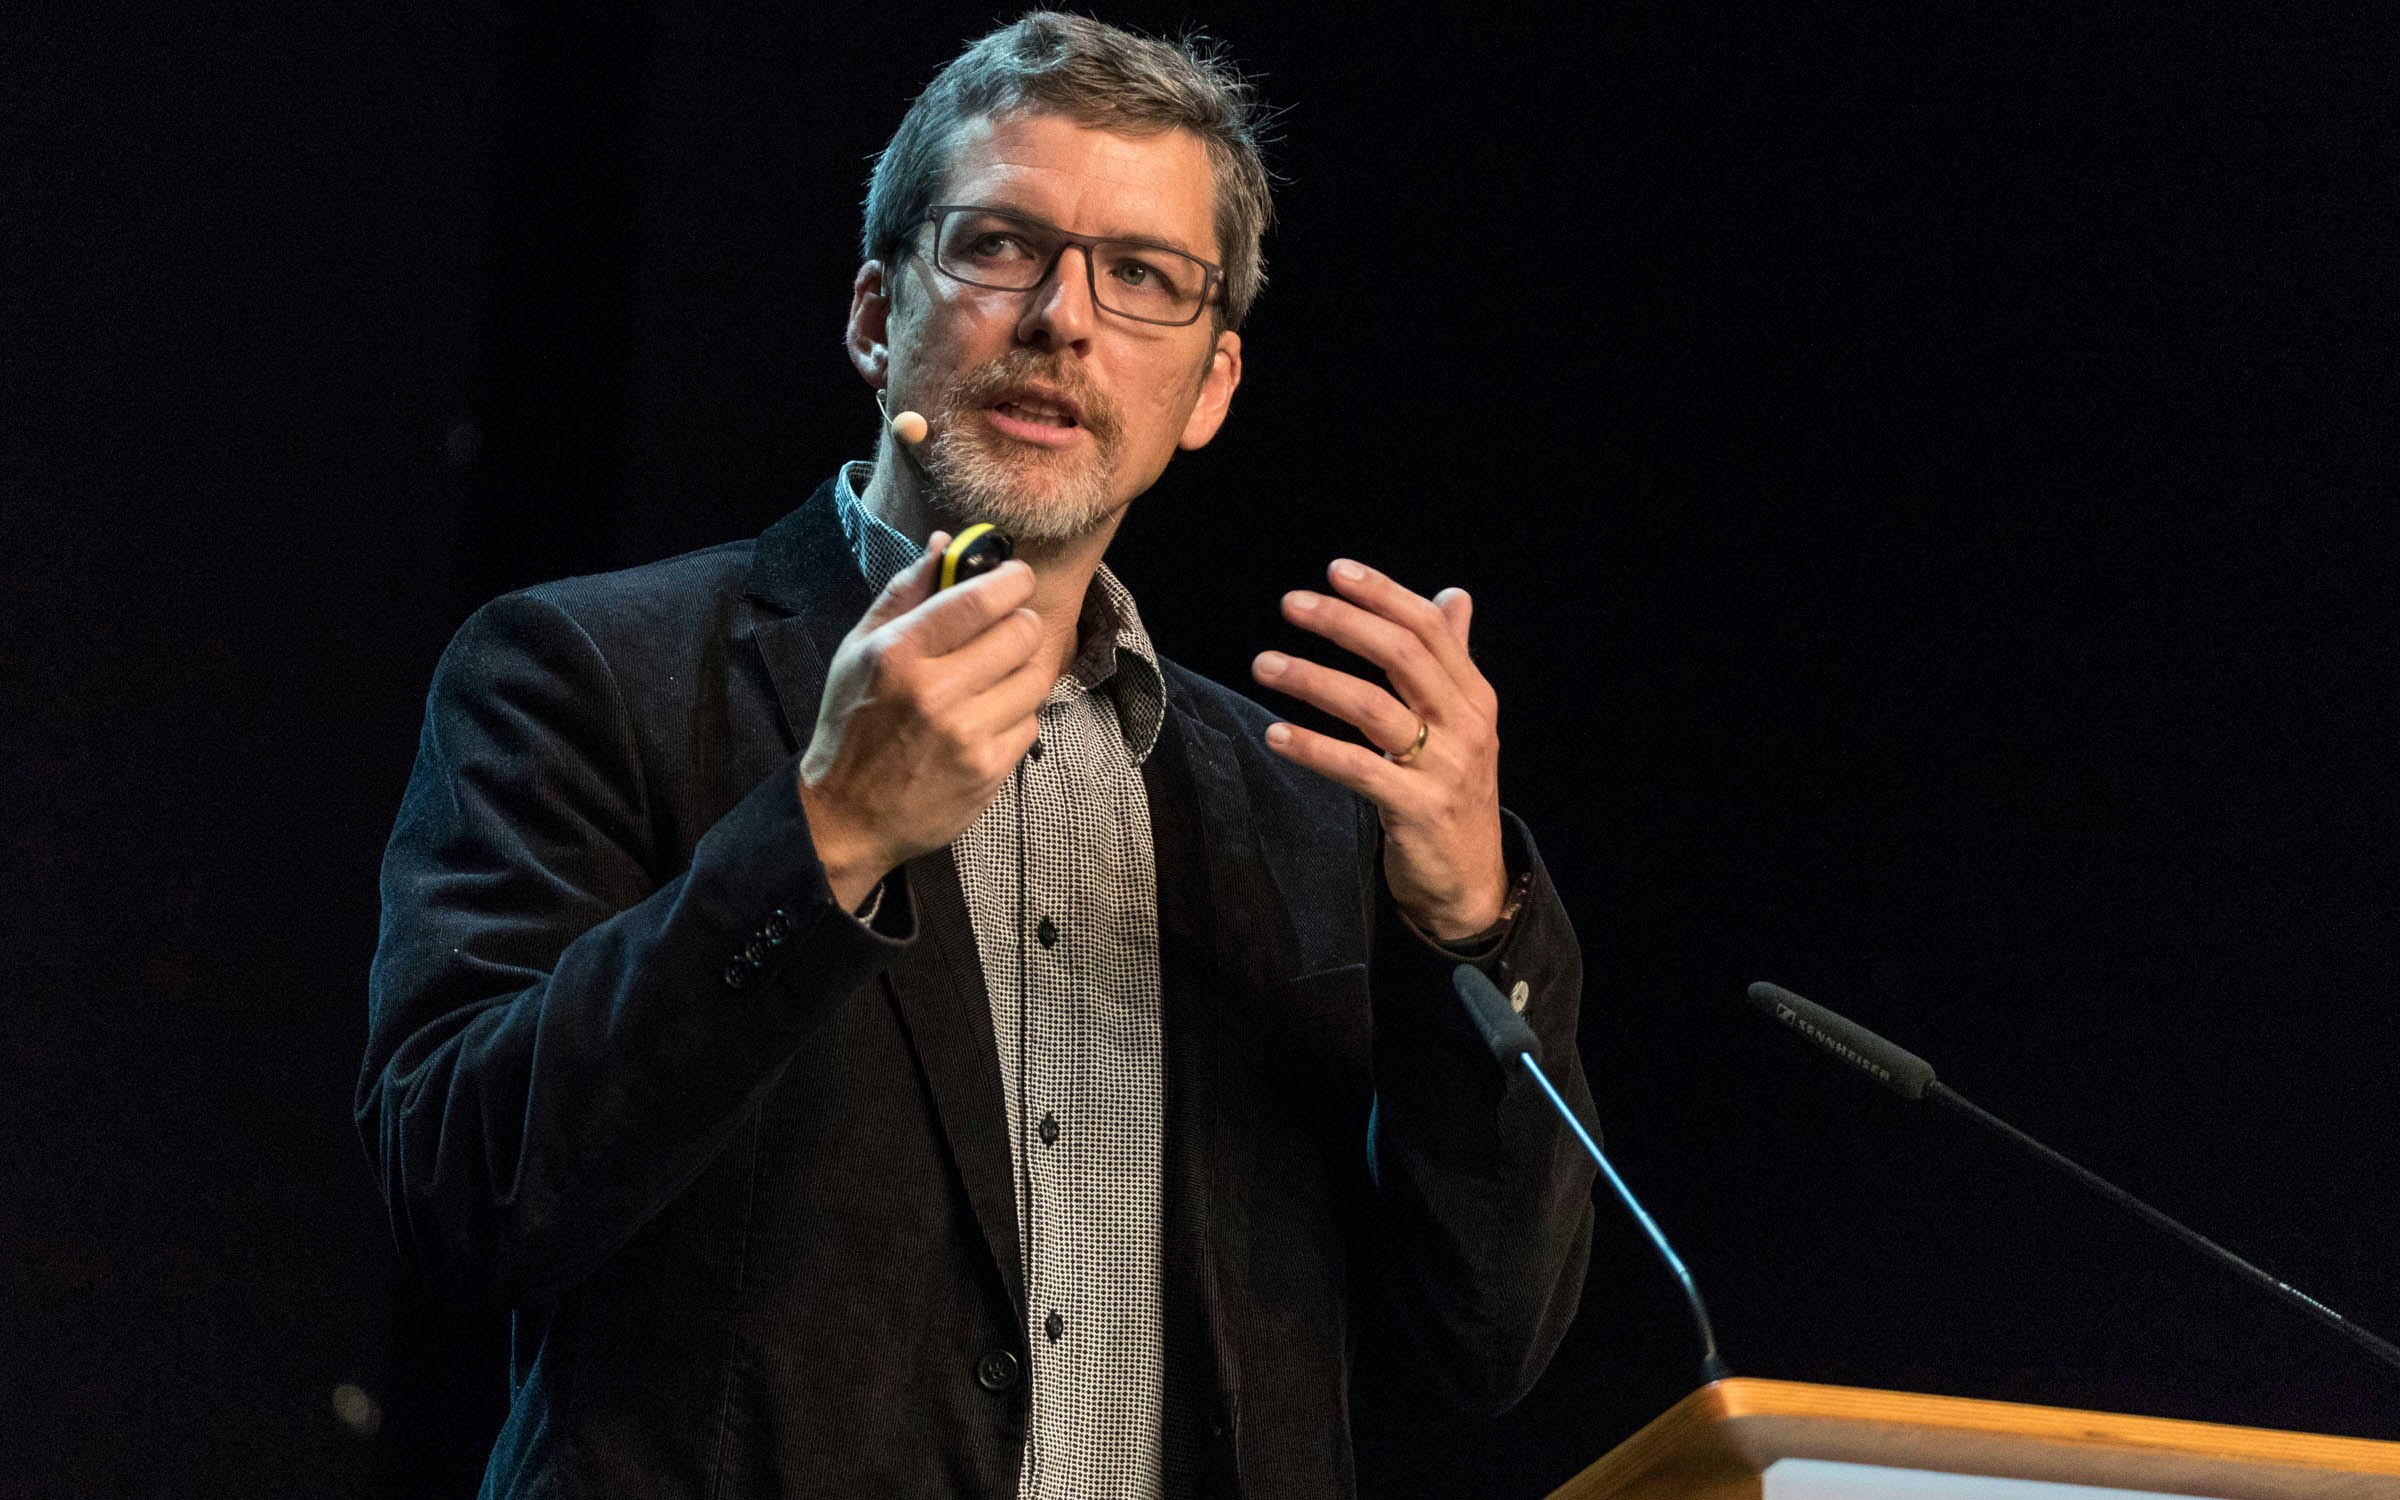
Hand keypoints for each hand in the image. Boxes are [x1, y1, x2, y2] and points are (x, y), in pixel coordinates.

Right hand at [797, 534, 1049, 909]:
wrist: (845, 817)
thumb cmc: (851, 724)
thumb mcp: (859, 650)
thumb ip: (905, 593)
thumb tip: (946, 544)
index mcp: (900, 652)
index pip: (983, 598)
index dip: (1012, 580)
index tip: (1015, 579)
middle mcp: (936, 691)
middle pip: (1024, 632)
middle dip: (1019, 625)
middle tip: (1003, 633)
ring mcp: (967, 734)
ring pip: (1037, 677)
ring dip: (1021, 673)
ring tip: (992, 680)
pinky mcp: (989, 770)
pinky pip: (1031, 723)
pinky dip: (1015, 718)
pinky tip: (985, 722)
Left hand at [1252, 559, 1507, 940]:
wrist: (1471, 880)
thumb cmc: (1454, 790)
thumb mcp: (1464, 722)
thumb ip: (1452, 658)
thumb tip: (1453, 594)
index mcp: (1474, 696)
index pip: (1429, 628)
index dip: (1383, 593)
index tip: (1336, 570)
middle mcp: (1466, 725)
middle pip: (1402, 655)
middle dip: (1343, 623)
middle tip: (1290, 604)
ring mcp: (1444, 768)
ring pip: (1374, 707)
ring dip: (1313, 679)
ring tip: (1264, 664)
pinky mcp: (1416, 809)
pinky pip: (1357, 769)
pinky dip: (1313, 748)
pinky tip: (1275, 735)